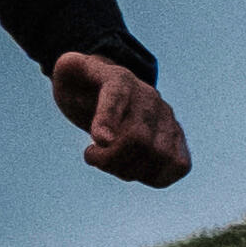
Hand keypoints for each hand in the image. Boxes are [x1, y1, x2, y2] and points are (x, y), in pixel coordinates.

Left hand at [50, 51, 190, 187]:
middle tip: (91, 155)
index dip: (109, 119)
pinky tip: (135, 170)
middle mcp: (148, 96)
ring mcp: (166, 116)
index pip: (116, 96)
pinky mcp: (176, 135)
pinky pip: (179, 164)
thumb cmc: (85, 84)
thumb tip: (87, 96)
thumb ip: (66, 68)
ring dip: (129, 171)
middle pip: (138, 138)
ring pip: (160, 156)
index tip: (100, 141)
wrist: (109, 84)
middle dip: (110, 159)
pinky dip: (156, 178)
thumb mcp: (67, 71)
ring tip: (111, 162)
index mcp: (118, 77)